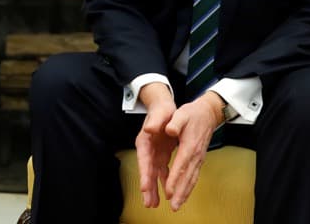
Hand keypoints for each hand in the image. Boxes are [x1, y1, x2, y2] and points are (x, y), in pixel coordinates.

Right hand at [135, 83, 177, 208]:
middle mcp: (147, 149)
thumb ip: (154, 121)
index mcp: (145, 140)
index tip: (144, 187)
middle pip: (146, 170)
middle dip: (147, 187)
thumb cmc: (161, 110)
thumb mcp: (159, 113)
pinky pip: (162, 170)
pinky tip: (165, 192)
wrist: (163, 107)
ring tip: (154, 203)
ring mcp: (154, 152)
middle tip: (149, 203)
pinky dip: (163, 181)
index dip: (144, 173)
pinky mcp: (161, 154)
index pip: (143, 159)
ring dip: (154, 188)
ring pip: (153, 173)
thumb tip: (150, 129)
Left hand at [162, 92, 223, 210]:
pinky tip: (184, 194)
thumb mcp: (182, 114)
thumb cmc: (193, 114)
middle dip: (181, 192)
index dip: (175, 179)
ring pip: (192, 179)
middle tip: (174, 205)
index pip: (181, 165)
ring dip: (185, 193)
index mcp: (189, 145)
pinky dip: (189, 187)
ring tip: (178, 205)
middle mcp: (196, 155)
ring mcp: (198, 159)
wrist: (208, 114)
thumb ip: (175, 122)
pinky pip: (194, 176)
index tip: (169, 191)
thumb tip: (169, 129)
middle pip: (188, 177)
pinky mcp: (198, 160)